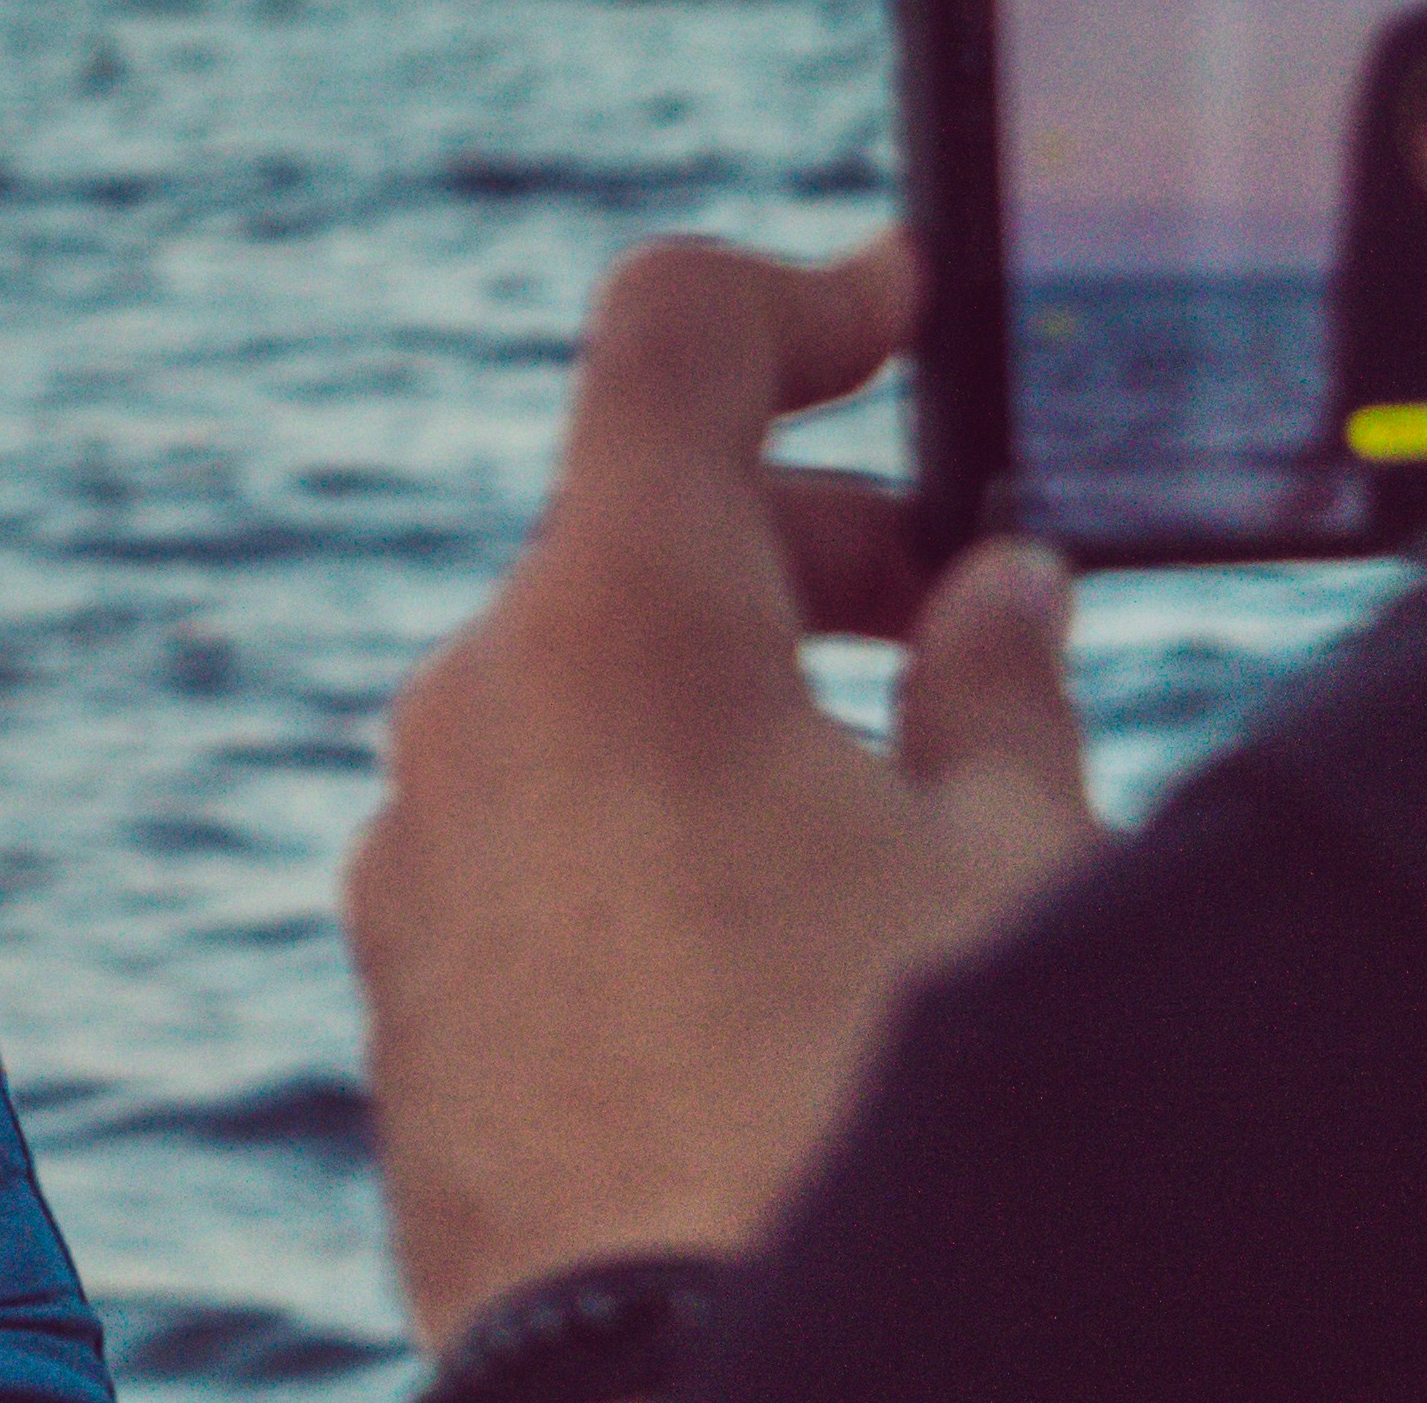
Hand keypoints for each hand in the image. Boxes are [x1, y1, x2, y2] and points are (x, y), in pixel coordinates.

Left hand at [344, 232, 1099, 1341]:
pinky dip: (649, 839)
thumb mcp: (1020, 876)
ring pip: (576, 702)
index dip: (804, 292)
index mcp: (618, 624)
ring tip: (894, 821)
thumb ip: (1004, 692)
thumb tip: (997, 594)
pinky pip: (530, 854)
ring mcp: (414, 866)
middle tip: (969, 616)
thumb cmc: (884, 1134)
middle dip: (807, 543)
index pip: (672, 333)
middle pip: (632, 530)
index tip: (904, 310)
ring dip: (724, 704)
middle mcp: (472, 714)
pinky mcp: (407, 1011)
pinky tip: (779, 958)